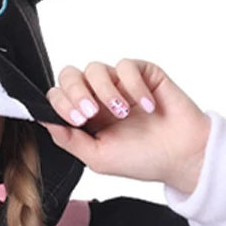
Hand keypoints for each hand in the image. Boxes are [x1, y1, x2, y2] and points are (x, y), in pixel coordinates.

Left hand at [38, 59, 211, 193]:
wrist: (183, 156)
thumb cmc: (142, 160)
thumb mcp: (97, 157)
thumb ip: (68, 139)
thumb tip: (42, 120)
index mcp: (84, 117)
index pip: (58, 96)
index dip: (61, 103)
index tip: (77, 120)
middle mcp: (98, 97)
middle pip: (69, 75)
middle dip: (75, 92)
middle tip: (90, 114)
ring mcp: (119, 83)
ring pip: (94, 68)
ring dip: (105, 91)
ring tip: (122, 113)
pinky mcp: (142, 73)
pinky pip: (126, 65)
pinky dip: (133, 86)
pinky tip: (147, 106)